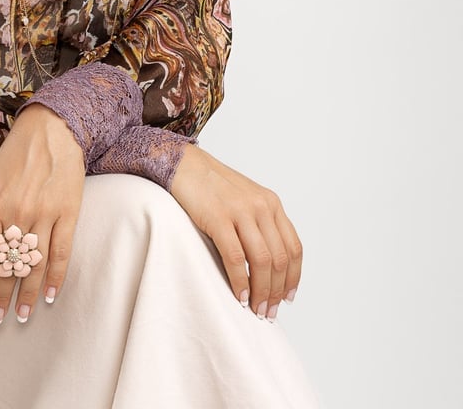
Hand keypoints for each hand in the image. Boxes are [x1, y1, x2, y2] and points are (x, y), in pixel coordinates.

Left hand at [0, 104, 84, 324]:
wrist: (52, 129)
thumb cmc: (16, 155)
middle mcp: (17, 213)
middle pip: (7, 265)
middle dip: (1, 294)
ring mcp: (44, 214)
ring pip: (34, 264)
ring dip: (27, 293)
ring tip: (21, 313)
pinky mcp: (68, 212)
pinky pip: (62, 253)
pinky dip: (56, 277)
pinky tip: (50, 295)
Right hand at [170, 145, 302, 320]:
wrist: (184, 164)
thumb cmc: (212, 187)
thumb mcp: (246, 199)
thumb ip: (260, 223)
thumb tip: (269, 264)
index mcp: (271, 203)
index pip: (293, 247)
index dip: (293, 277)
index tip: (287, 298)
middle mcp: (261, 206)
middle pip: (279, 258)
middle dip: (276, 291)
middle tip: (268, 312)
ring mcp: (240, 211)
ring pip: (262, 261)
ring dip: (261, 292)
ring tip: (255, 309)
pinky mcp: (218, 217)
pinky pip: (235, 257)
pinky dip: (240, 281)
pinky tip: (239, 295)